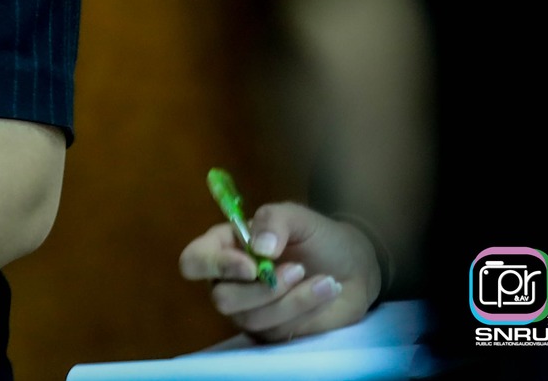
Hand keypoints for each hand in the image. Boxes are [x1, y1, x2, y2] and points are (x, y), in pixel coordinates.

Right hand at [178, 202, 379, 342]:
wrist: (353, 267)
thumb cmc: (317, 236)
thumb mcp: (297, 216)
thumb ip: (273, 220)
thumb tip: (259, 248)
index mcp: (224, 247)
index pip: (193, 261)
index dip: (214, 266)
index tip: (251, 266)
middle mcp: (229, 281)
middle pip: (222, 298)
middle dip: (264, 289)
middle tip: (298, 269)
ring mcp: (248, 309)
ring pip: (252, 317)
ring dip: (292, 300)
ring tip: (323, 280)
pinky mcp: (272, 331)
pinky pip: (278, 330)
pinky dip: (305, 310)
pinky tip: (325, 291)